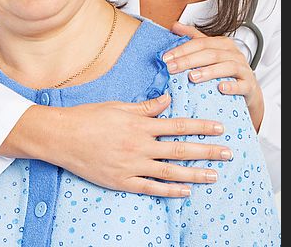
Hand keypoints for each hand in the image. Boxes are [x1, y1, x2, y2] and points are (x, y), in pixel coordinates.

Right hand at [0, 94, 232, 197]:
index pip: (178, 125)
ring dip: (194, 174)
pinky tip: (185, 191)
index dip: (201, 126)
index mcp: (140, 124)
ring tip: (213, 176)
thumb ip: (146, 106)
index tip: (219, 127)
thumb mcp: (119, 105)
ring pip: (170, 172)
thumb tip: (169, 100)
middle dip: (207, 152)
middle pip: (180, 150)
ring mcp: (132, 166)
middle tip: (228, 153)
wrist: (62, 136)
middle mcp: (140, 145)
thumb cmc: (89, 117)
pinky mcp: (122, 181)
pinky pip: (150, 188)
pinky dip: (169, 190)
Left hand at [166, 22, 263, 131]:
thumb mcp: (210, 52)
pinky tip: (220, 88)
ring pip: (227, 67)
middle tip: (172, 68)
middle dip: (189, 60)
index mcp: (223, 44)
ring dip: (209, 71)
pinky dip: (232, 86)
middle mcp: (234, 54)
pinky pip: (242, 85)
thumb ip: (194, 38)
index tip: (166, 58)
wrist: (249, 91)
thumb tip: (174, 26)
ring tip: (192, 77)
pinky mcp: (250, 86)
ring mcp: (243, 69)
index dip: (182, 49)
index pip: (200, 43)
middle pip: (210, 54)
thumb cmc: (226, 71)